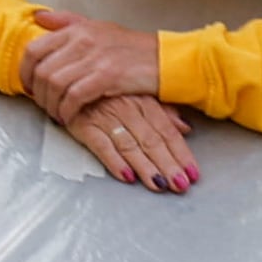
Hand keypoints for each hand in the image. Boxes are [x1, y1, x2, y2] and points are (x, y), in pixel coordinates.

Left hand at [17, 8, 167, 122]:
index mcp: (76, 29)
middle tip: (45, 105)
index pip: (34, 49)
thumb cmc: (130, 47)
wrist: (163, 59)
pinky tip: (70, 116)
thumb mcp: (97, 26)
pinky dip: (67, 110)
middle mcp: (82, 40)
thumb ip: (67, 22)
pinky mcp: (107, 76)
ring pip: (55, 85)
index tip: (28, 87)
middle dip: (38, 94)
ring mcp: (94, 58)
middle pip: (41, 71)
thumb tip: (39, 17)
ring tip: (58, 113)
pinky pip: (74, 97)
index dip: (24, 72)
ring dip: (52, 105)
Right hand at [57, 88, 199, 190]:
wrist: (69, 75)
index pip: (167, 131)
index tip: (192, 173)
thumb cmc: (106, 87)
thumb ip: (163, 111)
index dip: (181, 153)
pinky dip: (114, 161)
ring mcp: (105, 117)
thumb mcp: (138, 92)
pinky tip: (126, 176)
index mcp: (144, 101)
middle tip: (181, 186)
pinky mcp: (83, 124)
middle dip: (169, 165)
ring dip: (146, 167)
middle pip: (152, 141)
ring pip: (130, 145)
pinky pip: (101, 145)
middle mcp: (127, 108)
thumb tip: (186, 128)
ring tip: (159, 185)